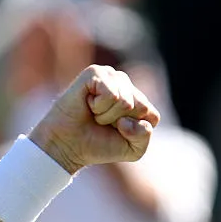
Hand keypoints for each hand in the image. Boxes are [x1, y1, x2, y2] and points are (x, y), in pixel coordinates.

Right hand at [28, 64, 160, 173]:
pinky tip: (88, 104)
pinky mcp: (96, 72)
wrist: (68, 145)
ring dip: (108, 116)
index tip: (117, 132)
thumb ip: (144, 135)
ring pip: (126, 102)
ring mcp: (111, 75)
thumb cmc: (99, 144)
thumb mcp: (133, 149)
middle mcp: (126, 84)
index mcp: (138, 100)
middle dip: (121, 123)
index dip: (135, 131)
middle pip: (141, 107)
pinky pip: (111, 94)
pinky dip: (99, 107)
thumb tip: (129, 118)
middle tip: (103, 123)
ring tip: (95, 114)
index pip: (152, 116)